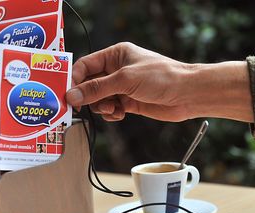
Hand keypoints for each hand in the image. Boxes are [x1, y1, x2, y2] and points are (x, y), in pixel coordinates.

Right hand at [66, 42, 252, 121]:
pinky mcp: (129, 102)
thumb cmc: (161, 77)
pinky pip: (111, 110)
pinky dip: (112, 114)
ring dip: (102, 107)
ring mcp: (123, 87)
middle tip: (84, 107)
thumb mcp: (125, 79)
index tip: (67, 94)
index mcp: (115, 55)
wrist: (186, 94)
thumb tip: (72, 95)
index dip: (74, 79)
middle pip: (90, 84)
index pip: (85, 66)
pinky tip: (120, 113)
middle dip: (88, 97)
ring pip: (99, 100)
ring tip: (114, 108)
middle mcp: (117, 70)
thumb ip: (97, 88)